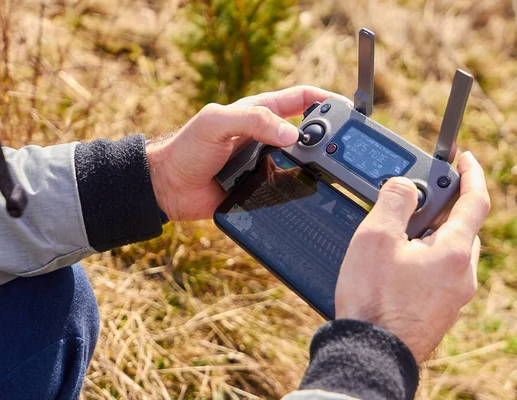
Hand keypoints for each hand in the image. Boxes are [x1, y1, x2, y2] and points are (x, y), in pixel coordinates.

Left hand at [146, 86, 351, 220]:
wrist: (169, 188)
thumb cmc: (187, 148)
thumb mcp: (216, 122)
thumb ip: (252, 120)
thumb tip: (292, 133)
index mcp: (259, 112)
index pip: (300, 99)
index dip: (325, 100)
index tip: (347, 108)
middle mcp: (266, 136)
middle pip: (308, 130)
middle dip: (327, 134)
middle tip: (342, 145)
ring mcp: (265, 162)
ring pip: (302, 160)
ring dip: (317, 163)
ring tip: (331, 170)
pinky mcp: (261, 186)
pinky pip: (288, 186)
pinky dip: (302, 187)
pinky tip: (312, 193)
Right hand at [335, 152, 489, 362]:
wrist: (370, 352)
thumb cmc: (373, 299)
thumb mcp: (376, 238)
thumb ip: (394, 201)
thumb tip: (405, 185)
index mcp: (453, 252)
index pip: (475, 202)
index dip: (471, 175)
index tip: (465, 158)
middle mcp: (461, 275)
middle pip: (462, 228)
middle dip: (443, 208)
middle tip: (415, 199)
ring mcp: (452, 297)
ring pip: (449, 252)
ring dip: (431, 235)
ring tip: (397, 235)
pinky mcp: (438, 311)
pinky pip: (439, 274)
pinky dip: (425, 259)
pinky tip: (396, 265)